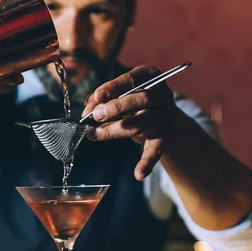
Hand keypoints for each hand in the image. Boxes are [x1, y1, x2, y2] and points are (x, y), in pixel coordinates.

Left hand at [82, 66, 178, 180]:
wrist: (162, 118)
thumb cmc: (132, 101)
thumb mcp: (119, 94)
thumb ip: (102, 99)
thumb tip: (86, 111)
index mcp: (149, 76)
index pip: (131, 79)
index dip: (113, 87)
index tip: (97, 96)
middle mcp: (161, 94)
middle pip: (141, 99)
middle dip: (117, 107)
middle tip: (96, 115)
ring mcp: (164, 117)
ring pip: (142, 124)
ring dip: (115, 130)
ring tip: (94, 134)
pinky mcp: (164, 137)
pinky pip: (155, 150)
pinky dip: (146, 163)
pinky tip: (138, 174)